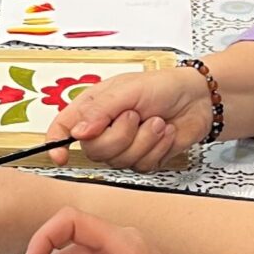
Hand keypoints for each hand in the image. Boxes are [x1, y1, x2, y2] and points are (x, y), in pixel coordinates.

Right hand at [42, 66, 214, 170]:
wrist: (198, 100)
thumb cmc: (162, 86)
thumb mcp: (127, 90)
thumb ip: (100, 111)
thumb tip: (77, 132)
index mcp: (92, 108)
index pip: (63, 128)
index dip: (56, 143)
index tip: (60, 156)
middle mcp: (103, 129)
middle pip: (94, 150)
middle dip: (120, 135)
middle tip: (136, 115)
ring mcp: (123, 147)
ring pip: (119, 161)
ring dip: (144, 140)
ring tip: (156, 121)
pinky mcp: (143, 159)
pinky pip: (141, 166)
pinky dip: (157, 148)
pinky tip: (164, 133)